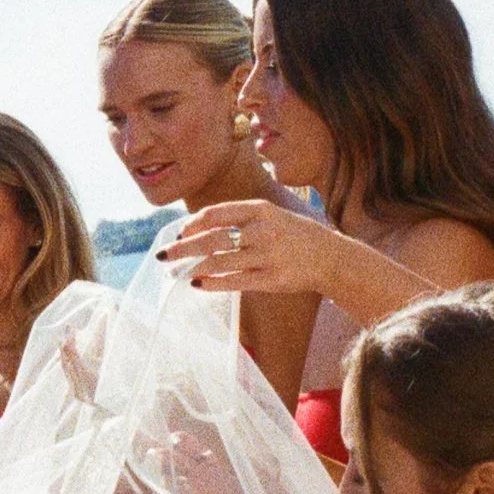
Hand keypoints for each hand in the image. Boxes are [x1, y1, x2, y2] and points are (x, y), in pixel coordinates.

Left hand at [159, 197, 333, 296]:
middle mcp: (262, 230)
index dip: (192, 224)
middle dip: (182, 248)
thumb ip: (240, 218)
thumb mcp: (271, 215)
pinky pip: (234, 281)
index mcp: (261, 209)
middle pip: (212, 239)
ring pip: (219, 262)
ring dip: (192, 267)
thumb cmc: (293, 235)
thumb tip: (198, 227)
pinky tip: (198, 284)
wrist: (330, 257)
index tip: (179, 233)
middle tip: (163, 255)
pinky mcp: (270, 279)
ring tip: (176, 272)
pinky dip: (212, 283)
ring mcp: (267, 256)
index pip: (216, 214)